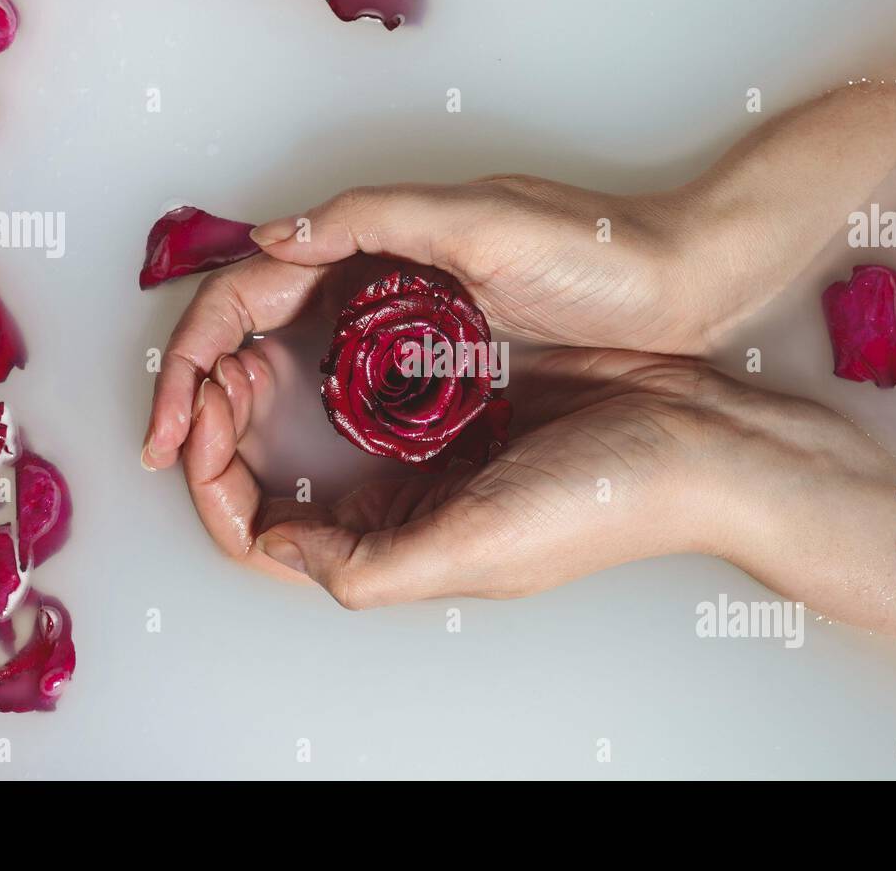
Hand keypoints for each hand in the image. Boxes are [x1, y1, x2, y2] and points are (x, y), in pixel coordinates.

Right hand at [142, 81, 895, 470]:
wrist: (689, 283)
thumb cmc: (603, 250)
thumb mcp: (490, 224)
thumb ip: (378, 218)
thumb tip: (269, 237)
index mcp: (376, 237)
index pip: (248, 294)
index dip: (194, 358)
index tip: (167, 429)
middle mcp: (382, 278)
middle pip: (258, 335)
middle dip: (208, 398)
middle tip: (186, 465)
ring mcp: (411, 322)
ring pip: (297, 366)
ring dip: (249, 416)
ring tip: (224, 472)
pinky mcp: (443, 357)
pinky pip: (353, 390)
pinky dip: (311, 422)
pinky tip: (300, 461)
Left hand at [181, 342, 895, 640]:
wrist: (694, 439)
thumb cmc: (598, 502)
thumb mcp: (473, 551)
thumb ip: (367, 566)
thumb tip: (271, 541)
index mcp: (396, 551)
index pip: (268, 538)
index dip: (217, 492)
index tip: (202, 435)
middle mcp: (403, 507)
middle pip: (279, 480)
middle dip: (230, 433)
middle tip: (219, 377)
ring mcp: (429, 451)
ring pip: (313, 428)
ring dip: (269, 392)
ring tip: (247, 350)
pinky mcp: (456, 398)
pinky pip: (364, 380)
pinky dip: (324, 360)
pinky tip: (307, 330)